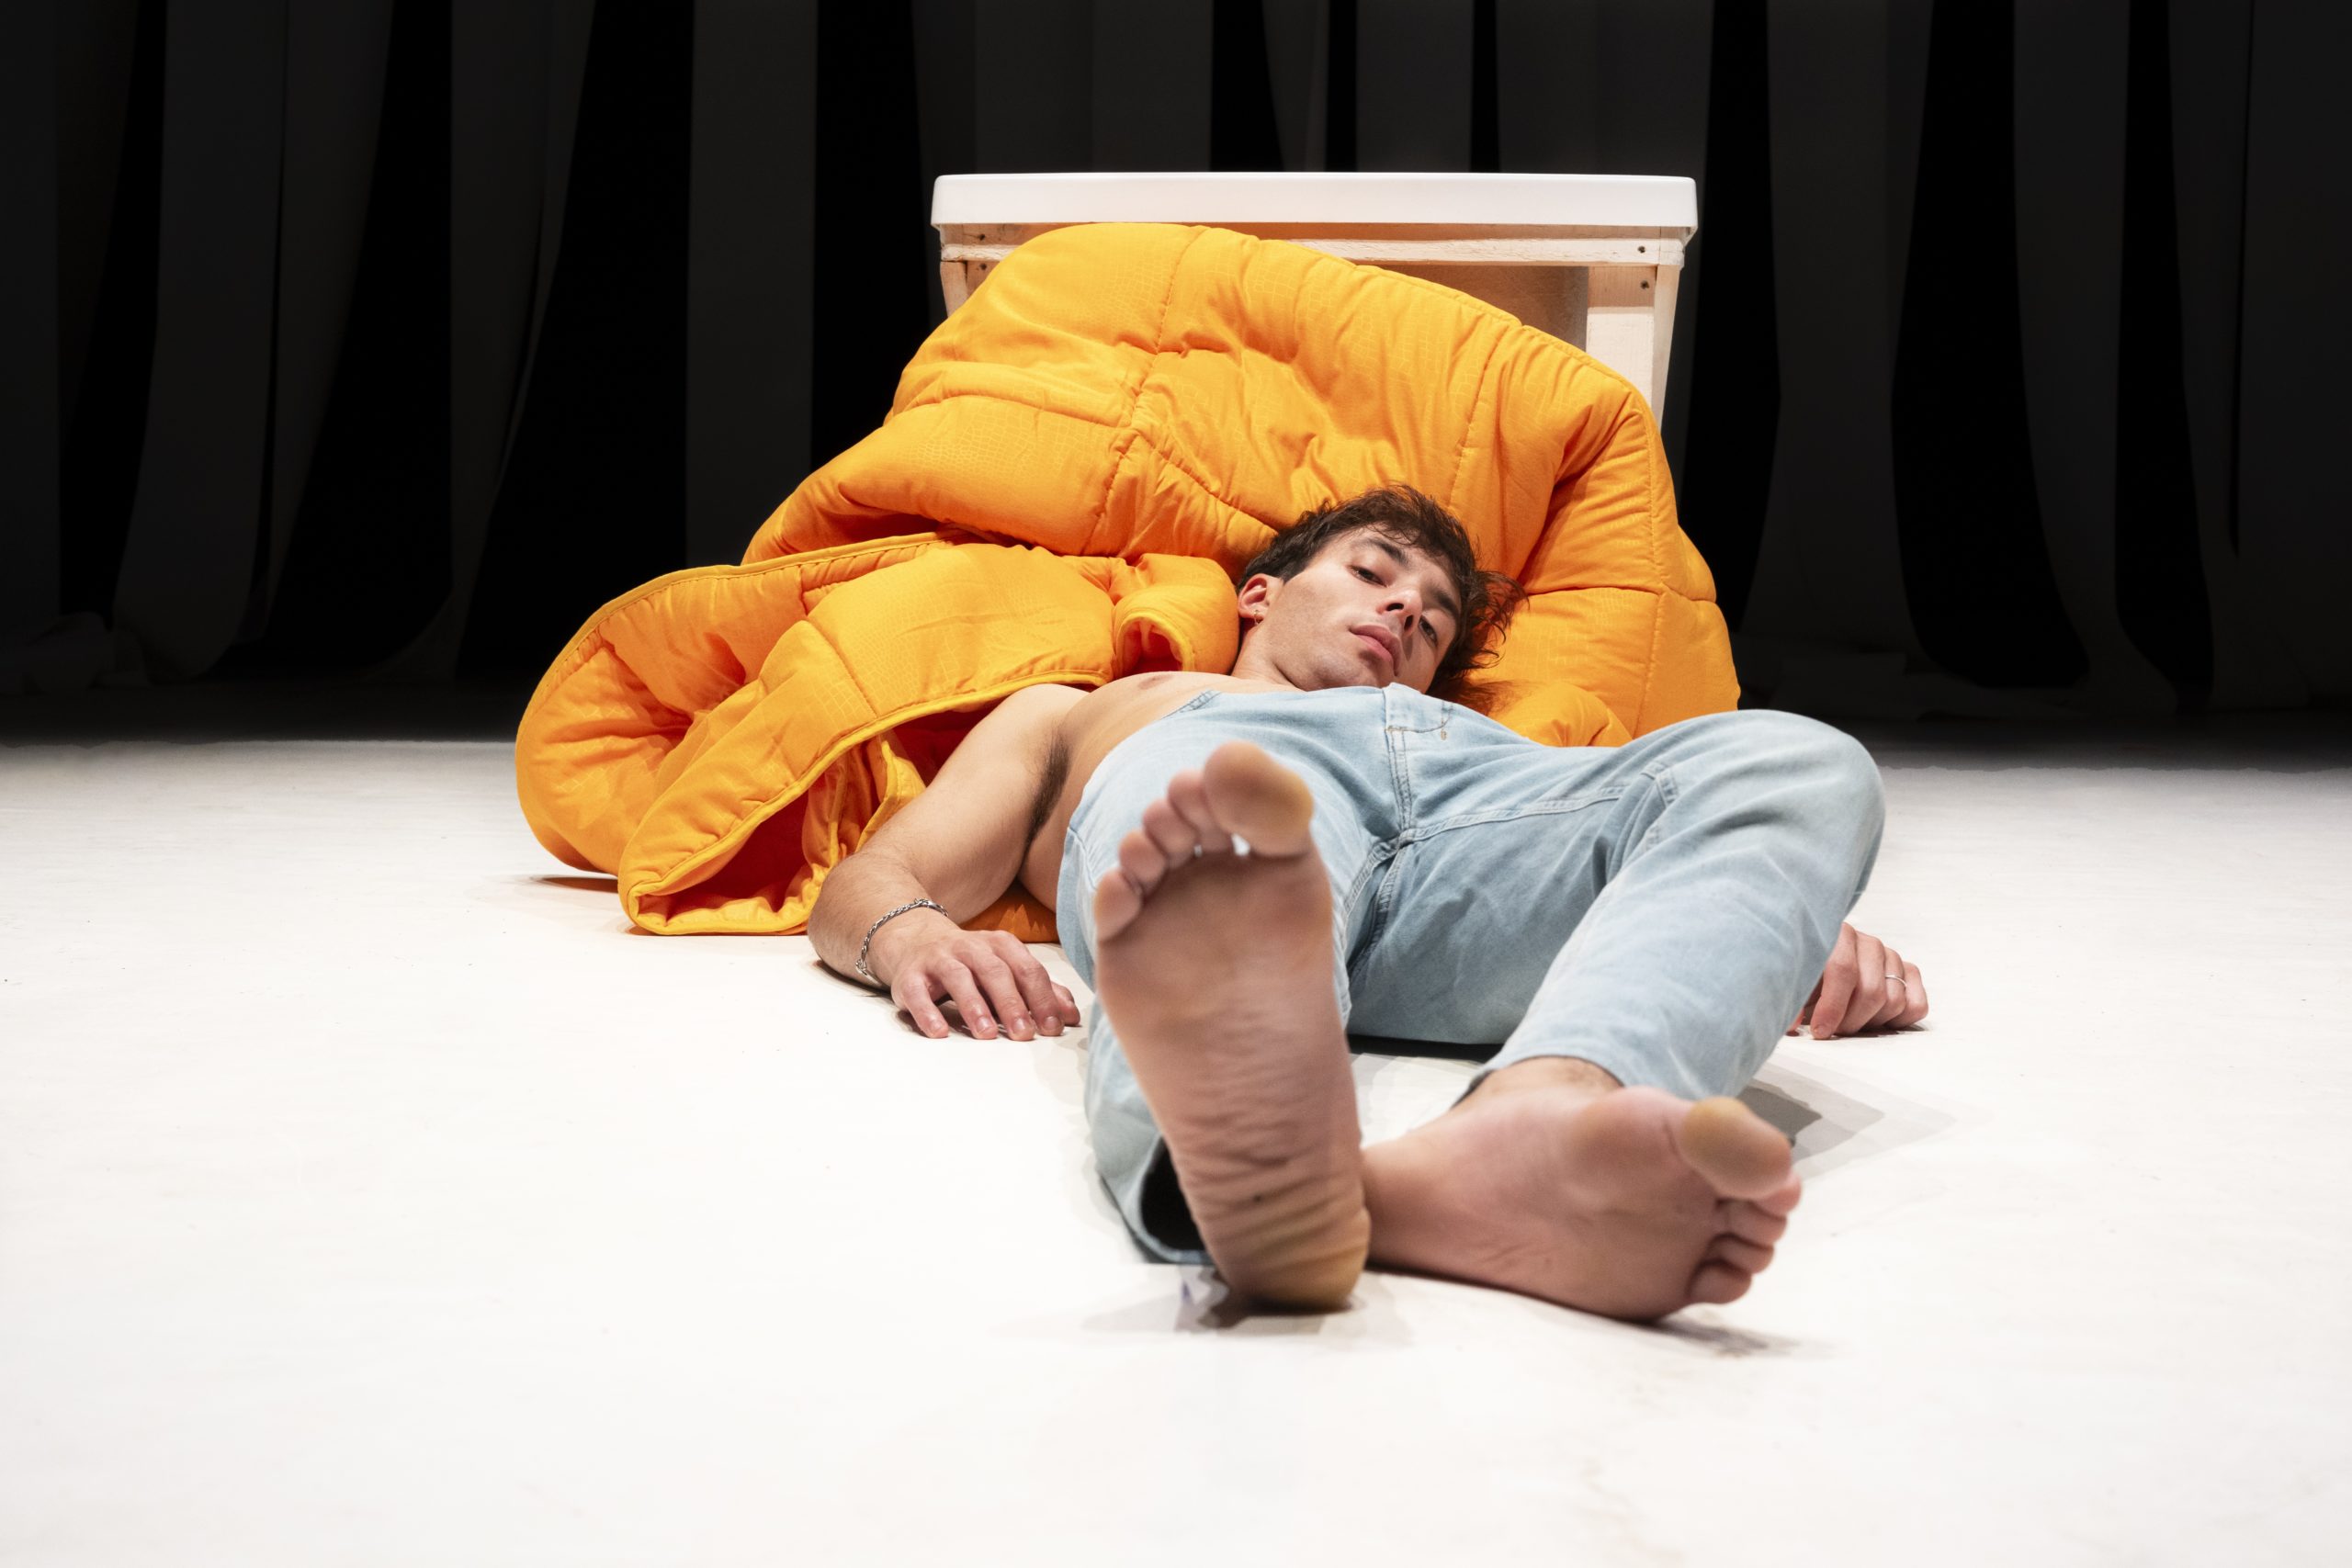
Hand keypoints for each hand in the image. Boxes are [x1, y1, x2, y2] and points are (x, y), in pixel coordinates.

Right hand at [883, 925, 1079, 1042]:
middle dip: (1012, 1004)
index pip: (1027, 969)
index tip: (1052, 1028)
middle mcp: (970, 946)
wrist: (916, 942)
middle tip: (1024, 1035)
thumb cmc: (972, 964)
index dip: (1042, 998)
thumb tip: (1072, 1016)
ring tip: (987, 1035)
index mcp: (1000, 945)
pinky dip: (927, 1012)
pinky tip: (939, 1032)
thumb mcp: (1006, 970)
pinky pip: (917, 992)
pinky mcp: (909, 976)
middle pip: (995, 972)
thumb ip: (1039, 990)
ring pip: (958, 978)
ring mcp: (938, 959)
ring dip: (974, 1006)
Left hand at [1787, 922, 1927, 1039]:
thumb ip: (1789, 997)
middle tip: (1834, 1031)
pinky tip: (1875, 1022)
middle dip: (1850, 1021)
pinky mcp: (1908, 972)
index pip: (1843, 970)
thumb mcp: (1794, 981)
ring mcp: (1892, 957)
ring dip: (1870, 1023)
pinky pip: (1916, 1005)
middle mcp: (1869, 943)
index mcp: (1838, 934)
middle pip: (1872, 992)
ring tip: (1849, 1024)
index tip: (1819, 1031)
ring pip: (1895, 1001)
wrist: (1822, 959)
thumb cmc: (1806, 974)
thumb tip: (1789, 1024)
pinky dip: (1898, 1021)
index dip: (1832, 1006)